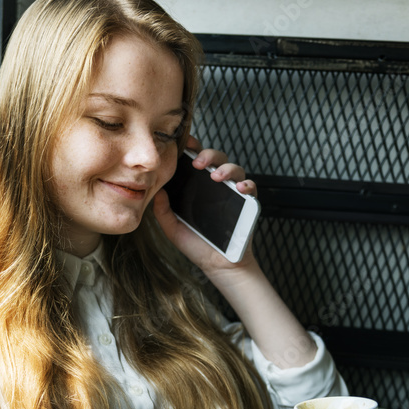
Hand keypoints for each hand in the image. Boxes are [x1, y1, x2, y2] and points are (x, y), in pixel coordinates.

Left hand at [153, 137, 259, 274]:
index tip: (184, 143)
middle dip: (208, 154)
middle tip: (198, 163)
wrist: (218, 265)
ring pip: (235, 168)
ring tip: (216, 176)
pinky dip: (247, 184)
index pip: (196, 160)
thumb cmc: (197, 245)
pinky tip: (240, 187)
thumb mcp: (173, 228)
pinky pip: (251, 187)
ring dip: (226, 168)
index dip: (192, 148)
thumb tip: (157, 190)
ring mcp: (233, 192)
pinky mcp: (248, 203)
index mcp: (198, 186)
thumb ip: (163, 210)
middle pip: (216, 158)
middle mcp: (216, 185)